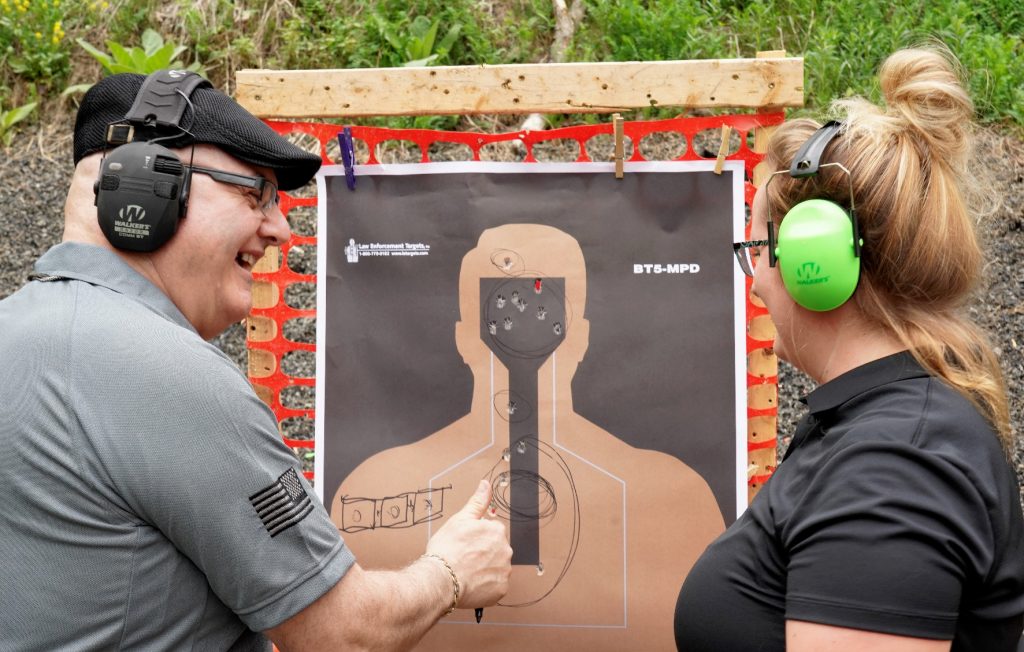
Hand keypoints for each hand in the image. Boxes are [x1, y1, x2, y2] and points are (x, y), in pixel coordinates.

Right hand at [426, 479, 511, 607]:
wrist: (440, 580)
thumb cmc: (447, 550)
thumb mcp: (460, 519)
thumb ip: (477, 502)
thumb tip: (486, 484)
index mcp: (497, 531)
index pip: (492, 531)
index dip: (477, 537)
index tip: (466, 543)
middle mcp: (506, 550)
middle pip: (496, 549)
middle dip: (484, 552)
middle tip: (465, 557)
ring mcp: (504, 571)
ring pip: (496, 567)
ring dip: (485, 569)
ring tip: (467, 571)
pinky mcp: (501, 589)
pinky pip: (496, 585)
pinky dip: (486, 585)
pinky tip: (472, 583)